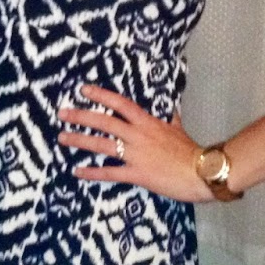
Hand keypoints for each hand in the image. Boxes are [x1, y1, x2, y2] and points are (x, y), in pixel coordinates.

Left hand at [58, 83, 209, 202]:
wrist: (202, 172)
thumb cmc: (191, 151)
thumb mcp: (179, 129)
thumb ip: (170, 120)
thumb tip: (171, 111)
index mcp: (147, 122)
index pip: (120, 103)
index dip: (100, 96)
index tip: (83, 90)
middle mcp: (137, 135)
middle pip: (104, 122)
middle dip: (81, 116)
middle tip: (62, 113)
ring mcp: (136, 154)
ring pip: (102, 145)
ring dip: (80, 140)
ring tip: (62, 138)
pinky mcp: (137, 174)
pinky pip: (110, 172)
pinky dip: (92, 172)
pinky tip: (77, 171)